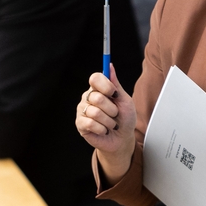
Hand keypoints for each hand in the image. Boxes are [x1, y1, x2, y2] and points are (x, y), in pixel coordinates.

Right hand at [75, 64, 135, 184]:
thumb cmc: (125, 119)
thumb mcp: (125, 101)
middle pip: (97, 97)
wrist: (122, 139)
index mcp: (99, 88)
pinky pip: (91, 124)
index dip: (105, 85)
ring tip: (110, 124)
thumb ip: (116, 85)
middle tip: (115, 114)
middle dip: (112, 109)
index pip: (95, 78)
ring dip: (109, 121)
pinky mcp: (80, 123)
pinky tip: (103, 130)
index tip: (114, 93)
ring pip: (95, 112)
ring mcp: (83, 110)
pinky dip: (102, 129)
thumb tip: (110, 66)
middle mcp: (88, 97)